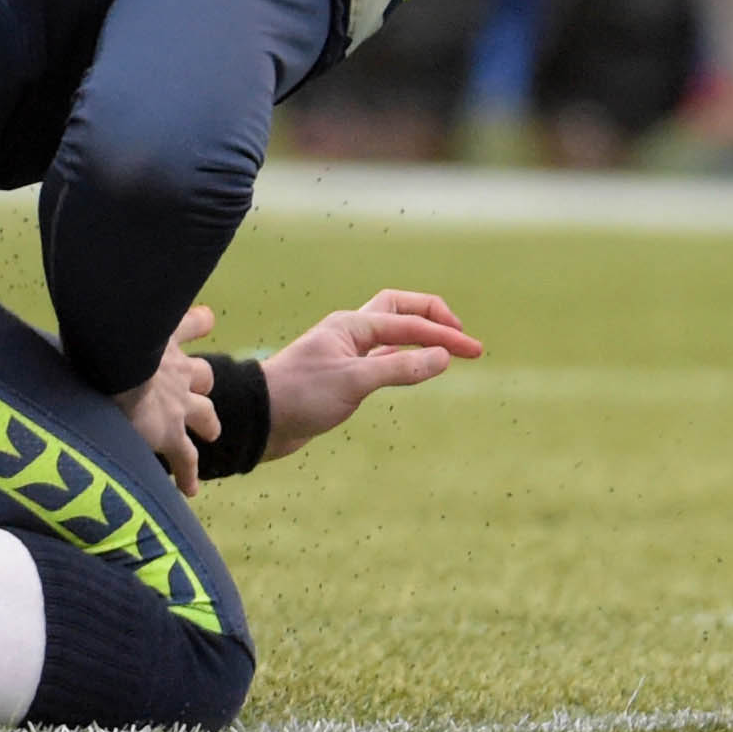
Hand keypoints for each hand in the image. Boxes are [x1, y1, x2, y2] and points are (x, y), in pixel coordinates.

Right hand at [116, 304, 222, 496]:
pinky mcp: (169, 433)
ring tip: (210, 433)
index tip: (205, 319)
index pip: (189, 324)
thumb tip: (73, 288)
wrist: (115, 364)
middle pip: (202, 374)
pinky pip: (185, 458)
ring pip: (203, 413)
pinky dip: (188, 474)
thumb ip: (99, 309)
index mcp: (163, 339)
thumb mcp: (108, 316)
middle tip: (203, 388)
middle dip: (202, 381)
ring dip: (206, 422)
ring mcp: (177, 403)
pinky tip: (190, 490)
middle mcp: (176, 370)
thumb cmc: (105, 334)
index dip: (196, 323)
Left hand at [259, 289, 482, 461]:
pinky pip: (383, 359)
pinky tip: (416, 368)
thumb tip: (443, 357)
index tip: (472, 350)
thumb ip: (400, 368)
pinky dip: (405, 360)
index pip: (410, 323)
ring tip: (447, 350)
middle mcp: (352, 333)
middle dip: (434, 319)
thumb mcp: (354, 382)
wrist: (260, 420)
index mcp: (354, 324)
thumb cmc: (301, 396)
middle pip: (402, 311)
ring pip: (393, 335)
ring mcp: (347, 354)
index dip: (444, 335)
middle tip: (461, 337)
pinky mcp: (343, 377)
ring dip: (420, 338)